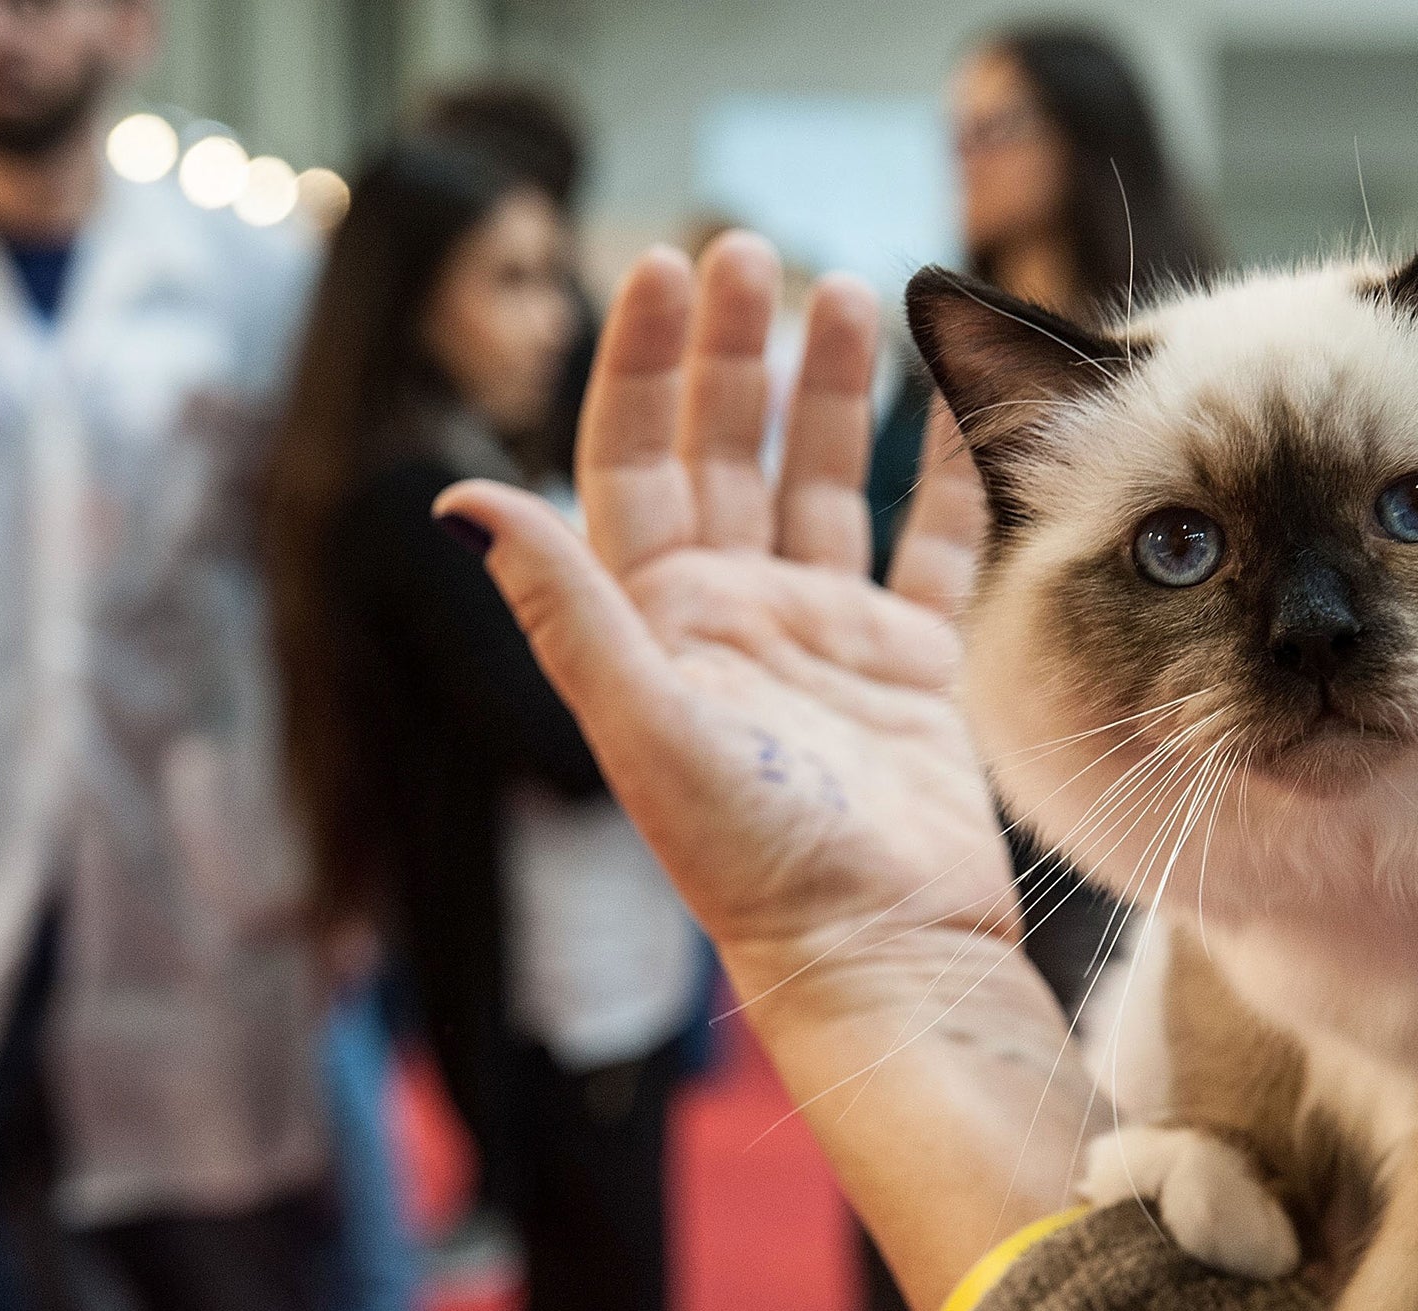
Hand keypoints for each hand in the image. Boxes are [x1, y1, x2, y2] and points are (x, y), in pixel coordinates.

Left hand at [436, 233, 1016, 1027]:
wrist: (882, 951)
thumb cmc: (755, 866)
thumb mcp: (647, 733)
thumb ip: (569, 611)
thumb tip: (462, 496)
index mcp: (657, 623)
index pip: (633, 462)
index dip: (639, 364)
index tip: (662, 269)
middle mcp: (734, 616)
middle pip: (725, 452)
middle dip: (734, 352)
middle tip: (752, 252)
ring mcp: (825, 637)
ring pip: (824, 483)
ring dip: (833, 394)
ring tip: (852, 295)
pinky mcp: (911, 667)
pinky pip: (929, 549)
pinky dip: (943, 479)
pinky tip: (955, 410)